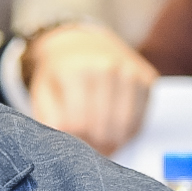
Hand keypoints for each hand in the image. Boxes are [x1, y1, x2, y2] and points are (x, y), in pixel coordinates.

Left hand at [24, 22, 155, 155]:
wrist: (83, 43)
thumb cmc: (60, 75)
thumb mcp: (44, 93)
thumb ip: (50, 120)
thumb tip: (63, 147)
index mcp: (77, 71)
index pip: (79, 125)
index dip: (74, 143)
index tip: (71, 146)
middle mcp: (108, 68)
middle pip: (103, 129)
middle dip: (93, 145)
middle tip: (86, 147)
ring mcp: (131, 72)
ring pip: (123, 128)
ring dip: (111, 143)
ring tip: (98, 142)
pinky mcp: (147, 80)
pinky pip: (139, 122)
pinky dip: (126, 134)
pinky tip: (113, 130)